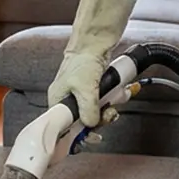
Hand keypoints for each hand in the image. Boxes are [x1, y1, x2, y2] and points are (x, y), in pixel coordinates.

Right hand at [46, 0, 135, 126]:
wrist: (96, 42)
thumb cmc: (83, 61)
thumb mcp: (85, 90)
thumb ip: (88, 111)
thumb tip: (91, 125)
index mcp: (58, 101)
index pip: (65, 127)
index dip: (79, 134)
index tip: (92, 137)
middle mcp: (68, 101)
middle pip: (85, 122)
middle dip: (101, 118)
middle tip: (109, 113)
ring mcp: (82, 96)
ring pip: (97, 113)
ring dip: (110, 108)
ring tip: (115, 99)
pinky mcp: (95, 90)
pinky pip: (105, 102)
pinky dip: (114, 99)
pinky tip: (120, 93)